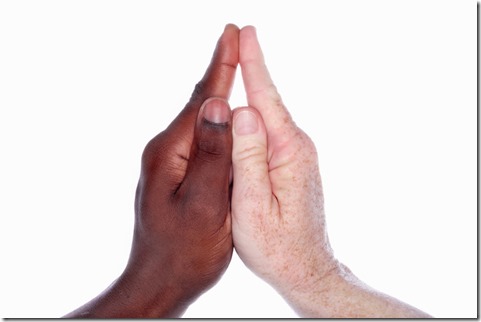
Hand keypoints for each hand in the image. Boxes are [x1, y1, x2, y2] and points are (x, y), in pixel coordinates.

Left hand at [65, 24, 238, 317]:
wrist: (160, 281)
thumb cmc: (186, 251)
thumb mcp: (205, 206)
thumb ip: (212, 155)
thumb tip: (218, 105)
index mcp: (170, 153)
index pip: (201, 101)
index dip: (220, 67)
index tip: (230, 35)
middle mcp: (165, 151)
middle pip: (197, 104)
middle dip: (218, 71)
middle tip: (231, 40)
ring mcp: (168, 163)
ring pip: (199, 121)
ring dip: (216, 92)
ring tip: (229, 65)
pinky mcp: (175, 174)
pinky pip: (199, 139)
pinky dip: (214, 120)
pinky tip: (219, 114)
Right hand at [231, 26, 430, 317]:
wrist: (305, 268)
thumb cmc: (276, 245)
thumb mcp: (252, 205)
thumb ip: (248, 157)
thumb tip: (242, 110)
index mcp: (287, 152)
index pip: (266, 98)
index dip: (253, 65)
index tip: (245, 34)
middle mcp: (296, 146)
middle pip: (267, 100)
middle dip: (251, 68)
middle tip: (237, 37)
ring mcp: (295, 155)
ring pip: (266, 116)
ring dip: (251, 89)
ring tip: (237, 63)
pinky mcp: (290, 164)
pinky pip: (268, 132)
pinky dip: (253, 116)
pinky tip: (245, 110)